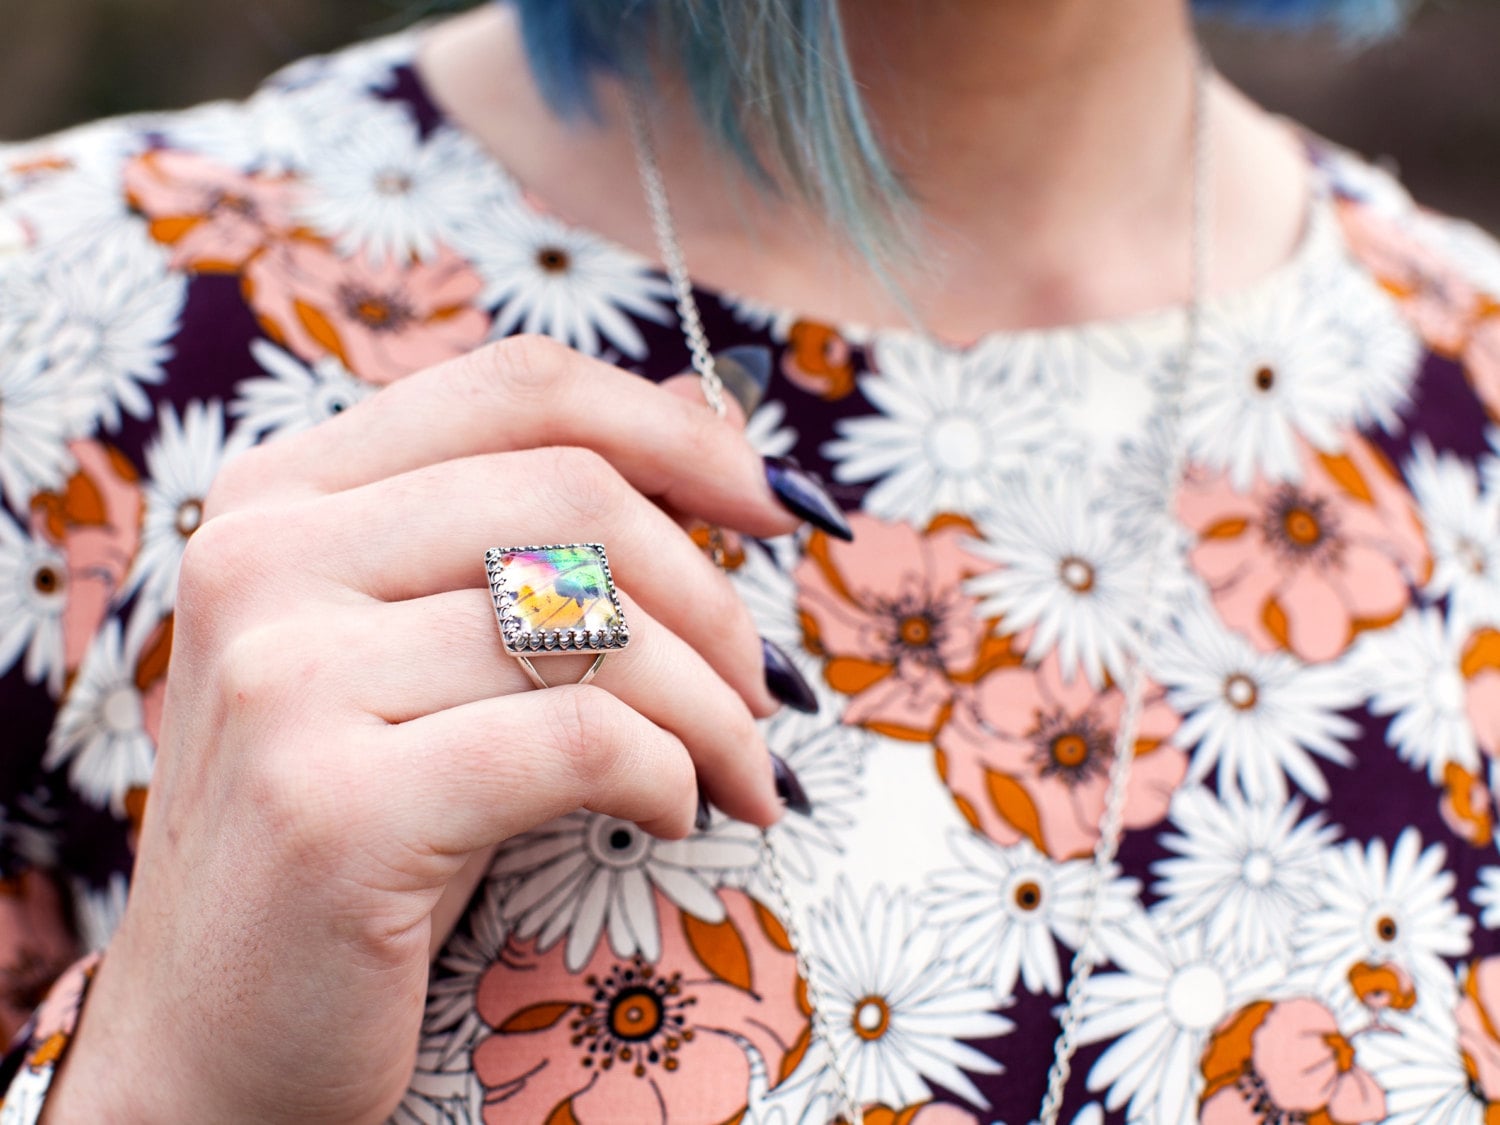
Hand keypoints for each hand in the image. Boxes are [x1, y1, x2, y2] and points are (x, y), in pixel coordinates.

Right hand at [44, 336, 822, 1122]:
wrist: (222, 1038)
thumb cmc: (367, 829)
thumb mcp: (434, 656)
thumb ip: (537, 536)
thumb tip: (713, 434)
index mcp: (286, 494)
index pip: (520, 387)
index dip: (676, 431)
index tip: (770, 507)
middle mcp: (262, 558)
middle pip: (573, 495)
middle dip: (714, 595)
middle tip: (765, 688)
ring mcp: (280, 678)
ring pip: (590, 624)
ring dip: (715, 707)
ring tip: (738, 770)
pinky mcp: (330, 808)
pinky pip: (580, 740)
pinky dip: (669, 773)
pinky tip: (678, 813)